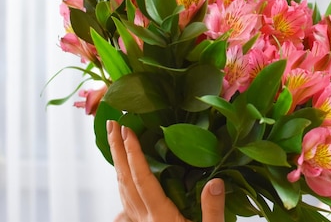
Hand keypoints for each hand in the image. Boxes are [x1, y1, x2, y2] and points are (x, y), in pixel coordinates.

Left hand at [107, 120, 224, 221]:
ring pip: (122, 190)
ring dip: (118, 162)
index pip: (143, 180)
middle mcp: (145, 220)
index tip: (127, 130)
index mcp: (161, 218)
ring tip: (114, 139)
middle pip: (125, 180)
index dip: (134, 154)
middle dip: (116, 150)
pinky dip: (123, 181)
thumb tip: (215, 181)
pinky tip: (124, 176)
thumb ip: (212, 210)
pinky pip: (127, 201)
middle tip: (110, 122)